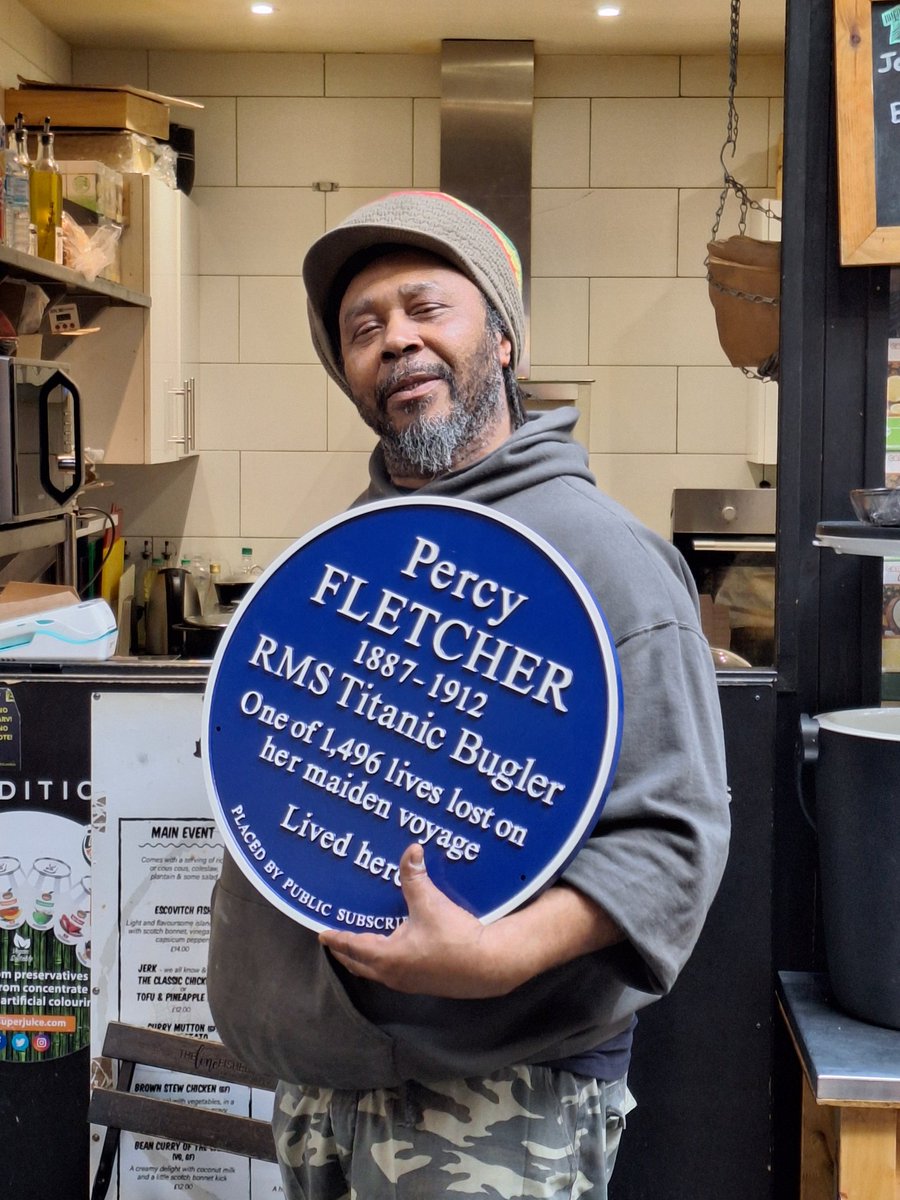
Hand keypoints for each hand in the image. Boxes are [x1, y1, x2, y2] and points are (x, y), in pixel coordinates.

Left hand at [319, 843, 509, 997]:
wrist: (488, 965)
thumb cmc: (455, 937)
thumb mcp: (431, 903)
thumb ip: (415, 877)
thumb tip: (411, 850)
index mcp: (387, 956)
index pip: (352, 946)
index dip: (336, 938)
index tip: (321, 933)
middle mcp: (392, 974)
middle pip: (359, 964)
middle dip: (345, 951)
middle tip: (334, 940)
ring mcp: (408, 982)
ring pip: (375, 972)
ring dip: (363, 959)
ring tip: (358, 945)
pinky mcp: (423, 984)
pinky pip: (392, 974)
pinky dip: (382, 963)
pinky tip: (392, 951)